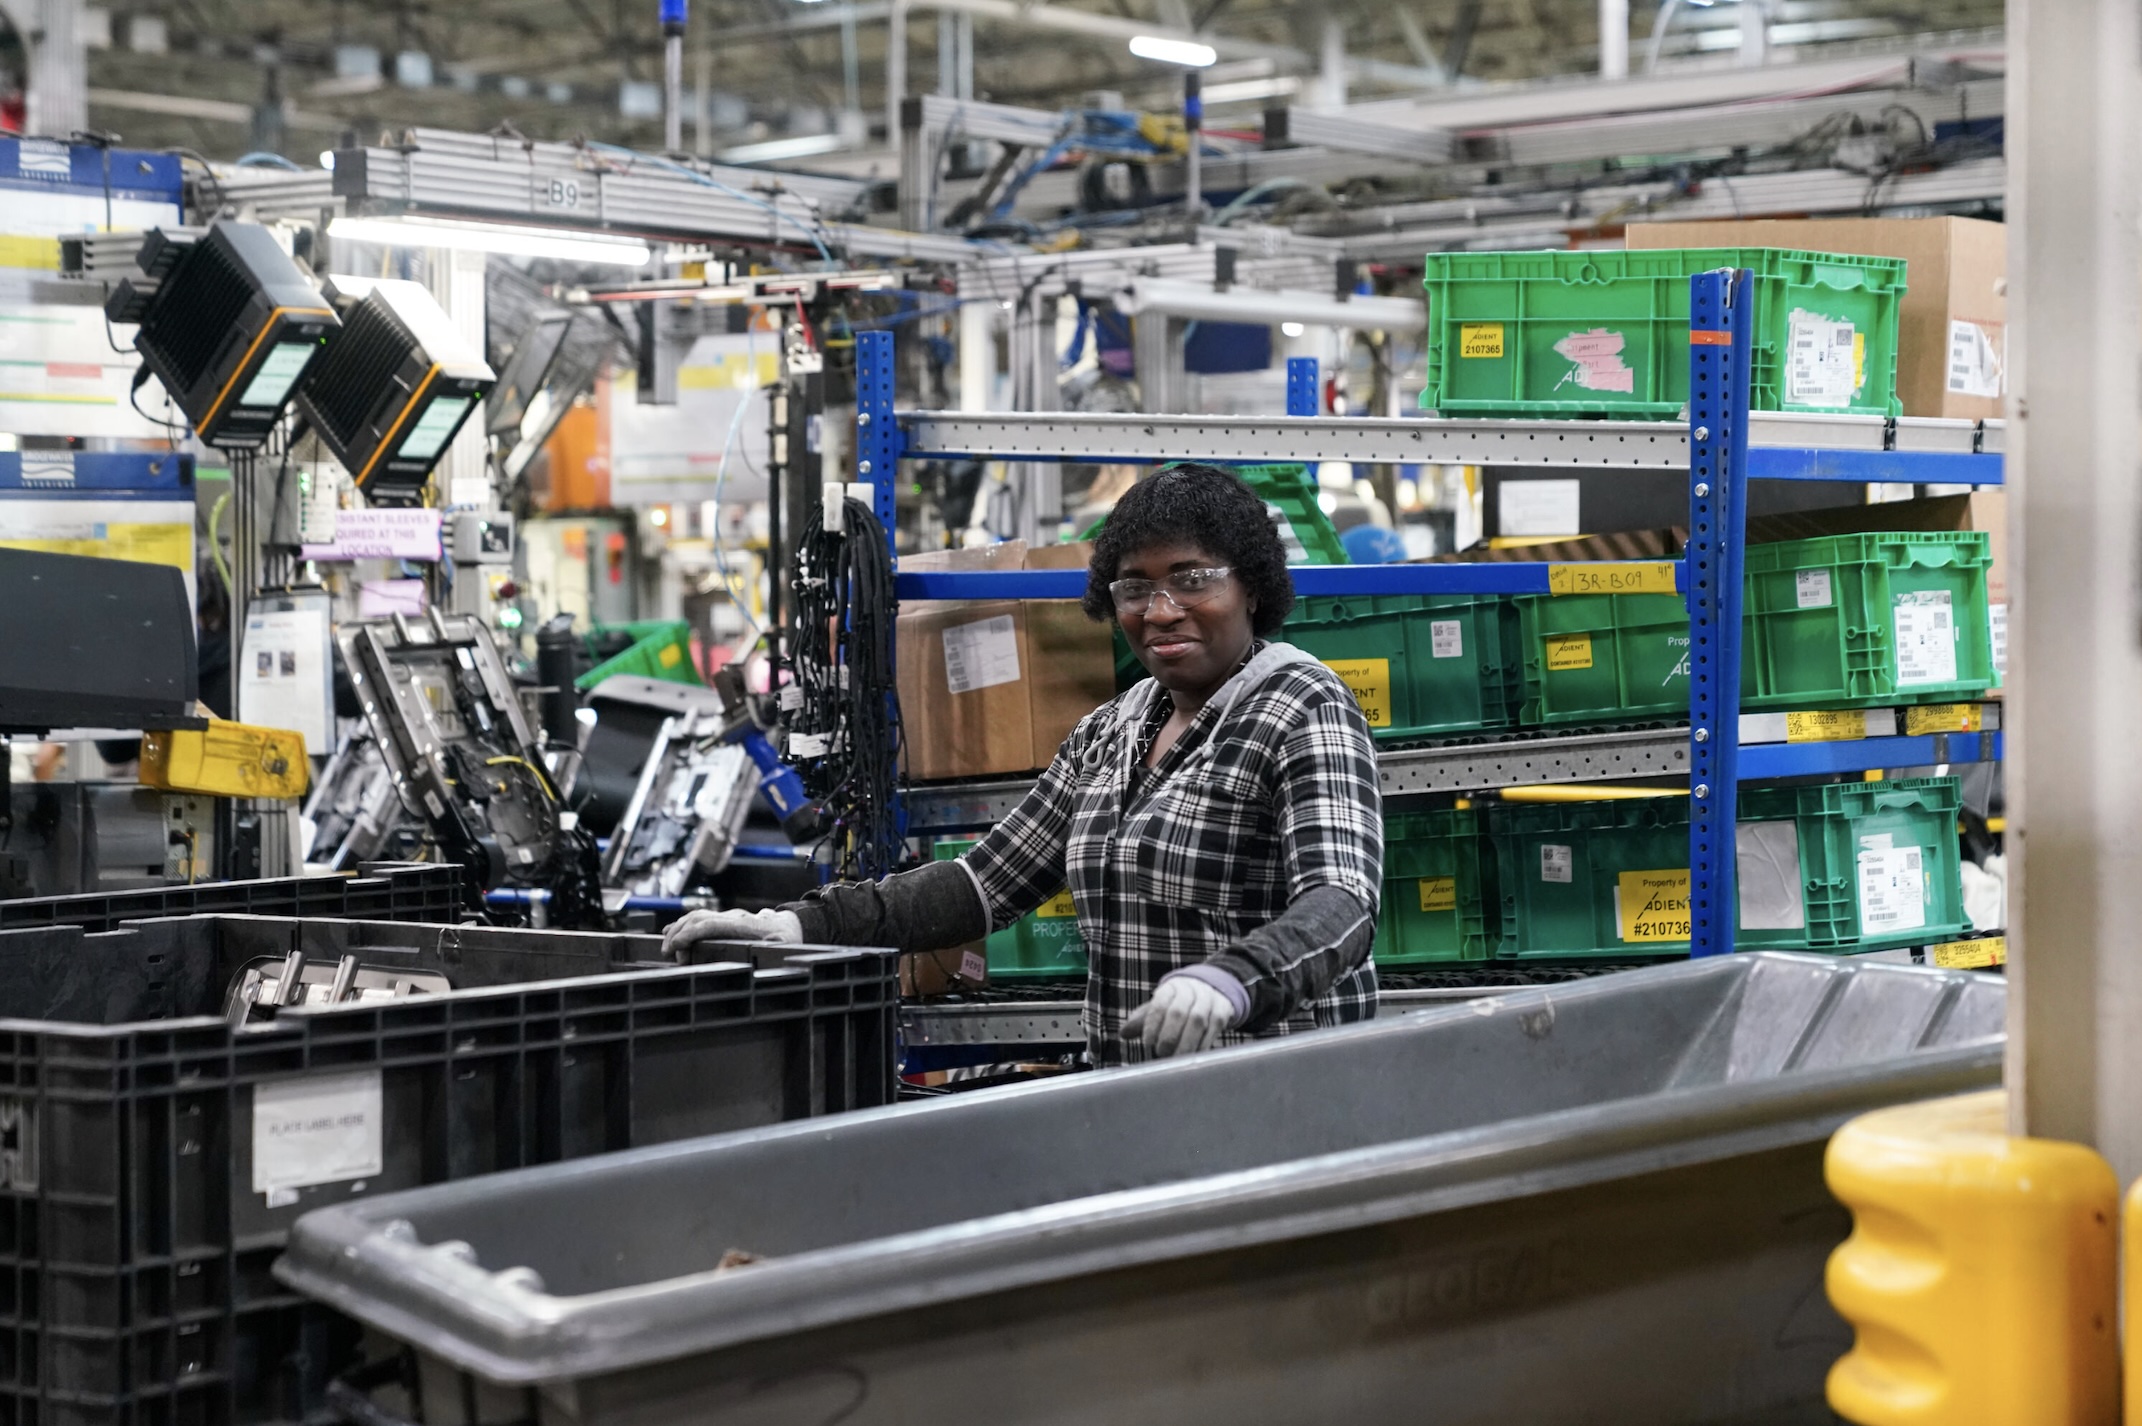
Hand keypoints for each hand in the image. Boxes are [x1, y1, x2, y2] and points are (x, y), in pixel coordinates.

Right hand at [662, 907, 803, 957]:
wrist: (793, 925)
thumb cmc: (788, 940)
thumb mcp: (783, 950)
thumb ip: (769, 956)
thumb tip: (755, 968)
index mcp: (745, 926)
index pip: (709, 925)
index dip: (689, 934)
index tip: (674, 947)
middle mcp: (734, 918)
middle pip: (698, 918)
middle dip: (678, 934)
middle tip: (669, 955)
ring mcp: (729, 917)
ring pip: (697, 916)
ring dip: (678, 929)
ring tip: (667, 948)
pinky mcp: (726, 920)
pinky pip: (700, 919)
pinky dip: (683, 926)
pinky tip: (671, 934)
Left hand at [1122, 975, 1238, 1059]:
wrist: (1212, 989)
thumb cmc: (1179, 1003)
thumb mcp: (1160, 1006)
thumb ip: (1142, 1020)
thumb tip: (1123, 1033)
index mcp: (1171, 987)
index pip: (1159, 1003)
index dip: (1152, 1024)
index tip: (1147, 1042)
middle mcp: (1190, 989)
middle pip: (1178, 1012)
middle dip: (1168, 1036)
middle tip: (1161, 1053)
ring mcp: (1208, 999)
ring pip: (1197, 1022)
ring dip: (1185, 1044)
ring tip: (1175, 1059)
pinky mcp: (1222, 1011)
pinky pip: (1212, 1030)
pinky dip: (1201, 1046)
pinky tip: (1192, 1056)